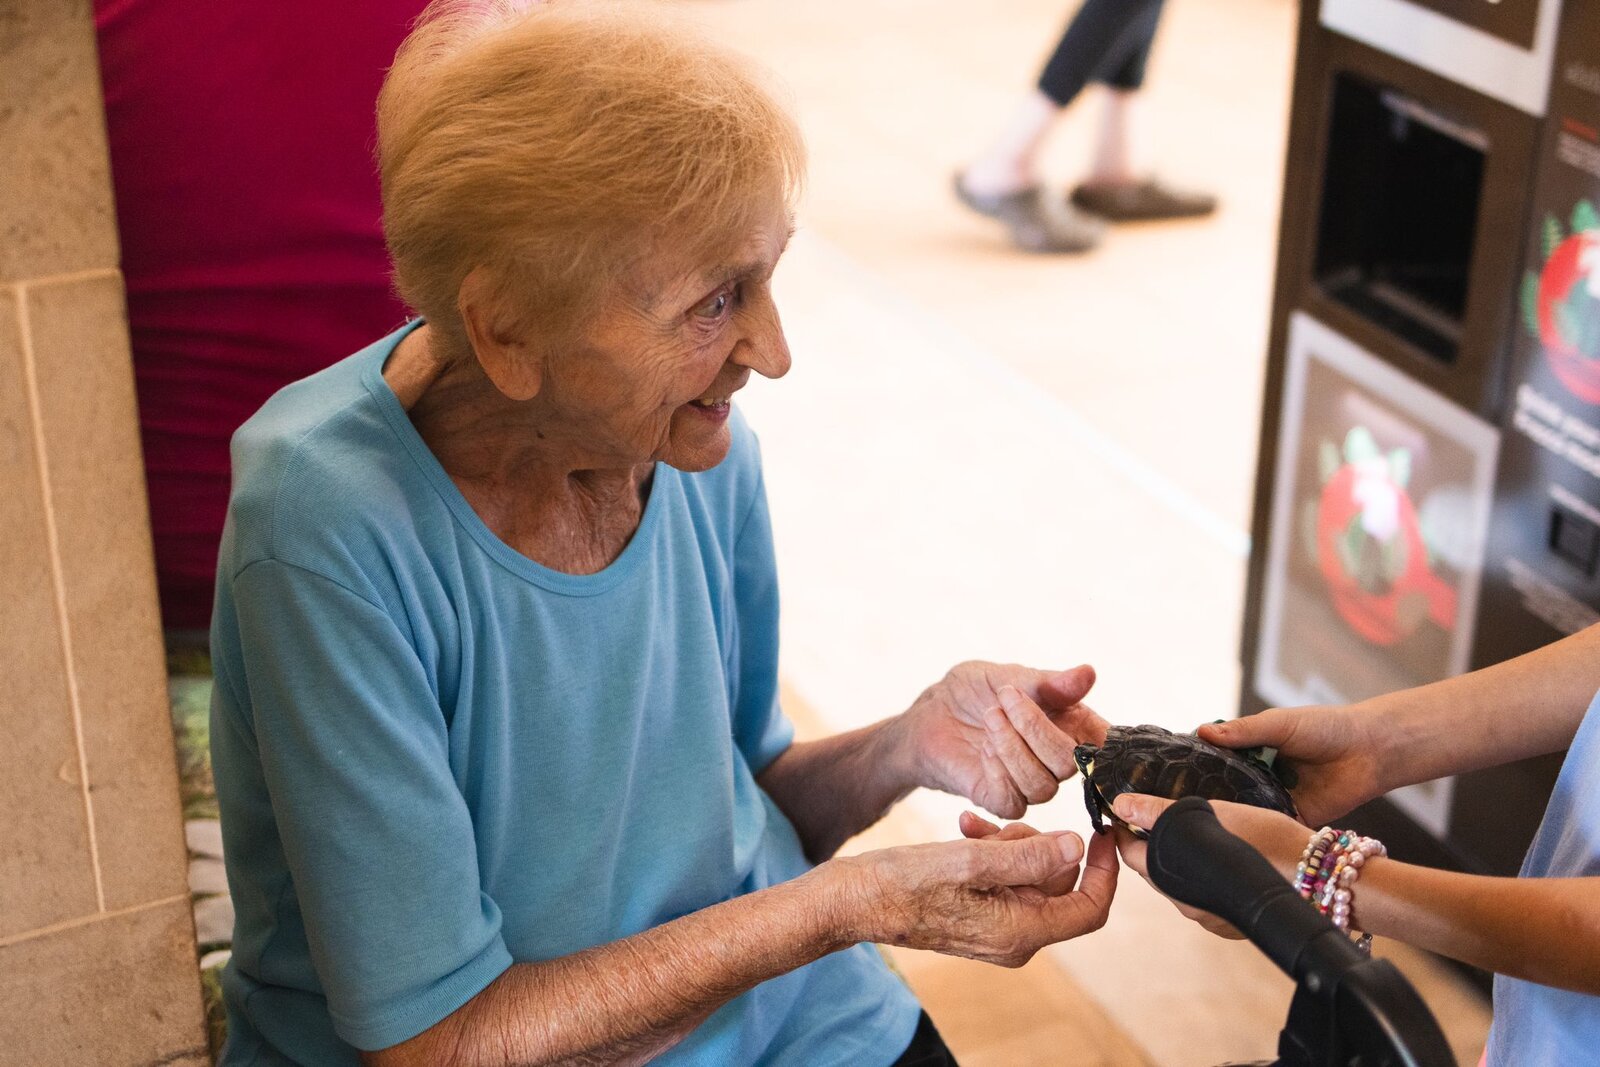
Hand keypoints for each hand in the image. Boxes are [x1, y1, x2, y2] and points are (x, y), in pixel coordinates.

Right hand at [832, 816, 1116, 966]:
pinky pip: (1004, 878)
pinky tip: (965, 828)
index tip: (1100, 829)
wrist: (852, 901)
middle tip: (1002, 824)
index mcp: (1021, 932)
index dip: (1104, 869)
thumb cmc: (903, 883)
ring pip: (1031, 875)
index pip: (1090, 908)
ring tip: (973, 826)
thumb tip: (1077, 846)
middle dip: (1040, 845)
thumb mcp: (969, 861)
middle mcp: (1015, 937)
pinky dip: (991, 850)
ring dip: (1010, 842)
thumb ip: (1027, 856)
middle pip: (1060, 885)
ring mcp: (997, 928)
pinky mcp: (978, 914)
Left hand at [895, 661, 1107, 818]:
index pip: (1104, 744)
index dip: (1102, 739)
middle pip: (1070, 765)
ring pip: (1043, 786)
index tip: (1078, 714)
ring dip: (1013, 747)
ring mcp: (1030, 783)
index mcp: (1071, 727)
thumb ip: (1050, 683)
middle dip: (1036, 729)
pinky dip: (999, 771)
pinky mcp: (1001, 800)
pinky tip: (983, 747)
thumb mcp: (1010, 676)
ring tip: (990, 716)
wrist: (932, 711)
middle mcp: (1056, 760)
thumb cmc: (974, 690)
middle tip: (1006, 697)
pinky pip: (1014, 802)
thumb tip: (1088, 674)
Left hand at [1110, 793, 1310, 939]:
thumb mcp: (1213, 814)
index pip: (1130, 854)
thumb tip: (1121, 804)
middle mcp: (1188, 906)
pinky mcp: (1230, 924)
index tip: (1128, 808)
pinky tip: (1221, 854)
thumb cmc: (1269, 841)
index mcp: (1175, 880)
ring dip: (1179, 857)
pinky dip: (1203, 873)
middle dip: (1151, 841)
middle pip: (1152, 869)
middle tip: (1160, 810)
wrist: (1321, 878)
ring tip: (1195, 827)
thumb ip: (1162, 811)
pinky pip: (1205, 895)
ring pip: (1179, 882)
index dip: (1125, 828)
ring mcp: (1210, 919)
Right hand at [1197, 705, 1385, 826]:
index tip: (1169, 775)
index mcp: (1253, 749)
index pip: (1217, 760)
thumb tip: (1201, 731)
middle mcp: (1259, 775)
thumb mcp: (1279, 724)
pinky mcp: (1295, 817)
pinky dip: (1260, 828)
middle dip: (1210, 795)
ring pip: (1247, 809)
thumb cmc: (1325, 727)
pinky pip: (1272, 825)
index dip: (1197, 766)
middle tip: (1180, 805)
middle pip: (1227, 788)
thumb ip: (1243, 731)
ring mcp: (1276, 797)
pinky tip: (1239, 833)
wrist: (1370, 750)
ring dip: (1233, 814)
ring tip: (1204, 822)